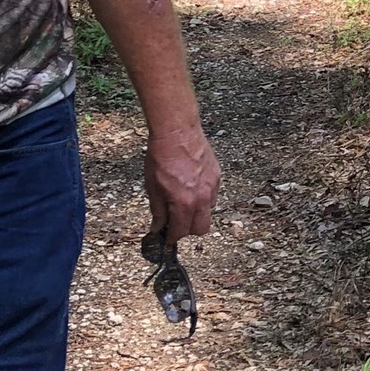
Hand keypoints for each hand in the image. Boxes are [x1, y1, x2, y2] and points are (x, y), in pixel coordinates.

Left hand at [145, 123, 220, 245]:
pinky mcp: (217, 176)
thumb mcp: (152, 187)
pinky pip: (212, 195)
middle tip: (175, 223)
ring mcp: (212, 187)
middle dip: (187, 230)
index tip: (166, 238)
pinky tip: (191, 187)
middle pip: (201, 229)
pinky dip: (203, 197)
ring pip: (208, 212)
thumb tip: (158, 227)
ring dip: (196, 213)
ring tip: (183, 202)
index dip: (171, 237)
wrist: (177, 132)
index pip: (180, 231)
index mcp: (183, 203)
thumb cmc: (161, 157)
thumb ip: (158, 211)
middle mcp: (201, 198)